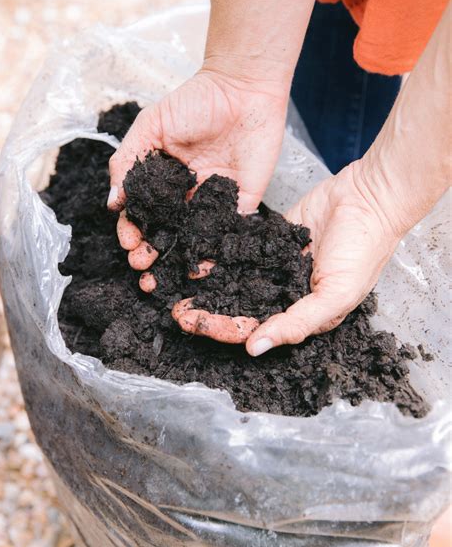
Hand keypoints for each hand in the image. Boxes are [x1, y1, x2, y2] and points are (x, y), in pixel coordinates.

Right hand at [108, 67, 288, 270]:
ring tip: (160, 275)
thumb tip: (113, 202)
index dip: (133, 229)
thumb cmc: (194, 101)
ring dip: (176, 259)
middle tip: (141, 265)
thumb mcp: (151, 126)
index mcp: (164, 178)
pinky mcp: (241, 202)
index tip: (127, 242)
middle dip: (151, 251)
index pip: (144, 210)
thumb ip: (129, 161)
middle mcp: (187, 193)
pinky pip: (226, 233)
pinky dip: (212, 252)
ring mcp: (214, 200)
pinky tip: (197, 267)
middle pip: (166, 230)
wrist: (242, 87)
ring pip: (192, 237)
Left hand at [172, 159, 404, 350]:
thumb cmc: (362, 250)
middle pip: (239, 307)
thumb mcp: (334, 296)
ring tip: (177, 286)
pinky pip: (241, 249)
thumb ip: (296, 323)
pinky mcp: (271, 238)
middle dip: (208, 311)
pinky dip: (220, 255)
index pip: (254, 329)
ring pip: (236, 280)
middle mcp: (285, 293)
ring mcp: (276, 265)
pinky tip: (197, 258)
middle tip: (176, 309)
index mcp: (300, 315)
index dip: (223, 329)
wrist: (370, 197)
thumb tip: (255, 349)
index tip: (193, 324)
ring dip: (210, 285)